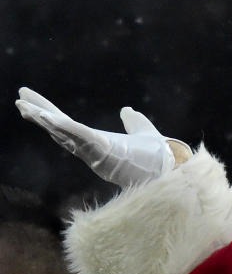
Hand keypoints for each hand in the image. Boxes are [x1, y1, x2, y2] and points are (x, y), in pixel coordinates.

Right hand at [15, 87, 188, 186]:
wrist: (169, 172)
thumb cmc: (155, 159)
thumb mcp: (142, 132)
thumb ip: (133, 122)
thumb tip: (127, 110)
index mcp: (96, 144)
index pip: (68, 127)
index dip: (50, 116)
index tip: (31, 103)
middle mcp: (91, 150)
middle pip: (59, 130)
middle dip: (39, 116)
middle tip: (19, 102)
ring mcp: (96, 152)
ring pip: (65, 133)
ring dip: (45, 120)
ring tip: (26, 108)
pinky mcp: (104, 151)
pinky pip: (81, 137)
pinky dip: (66, 127)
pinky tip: (49, 118)